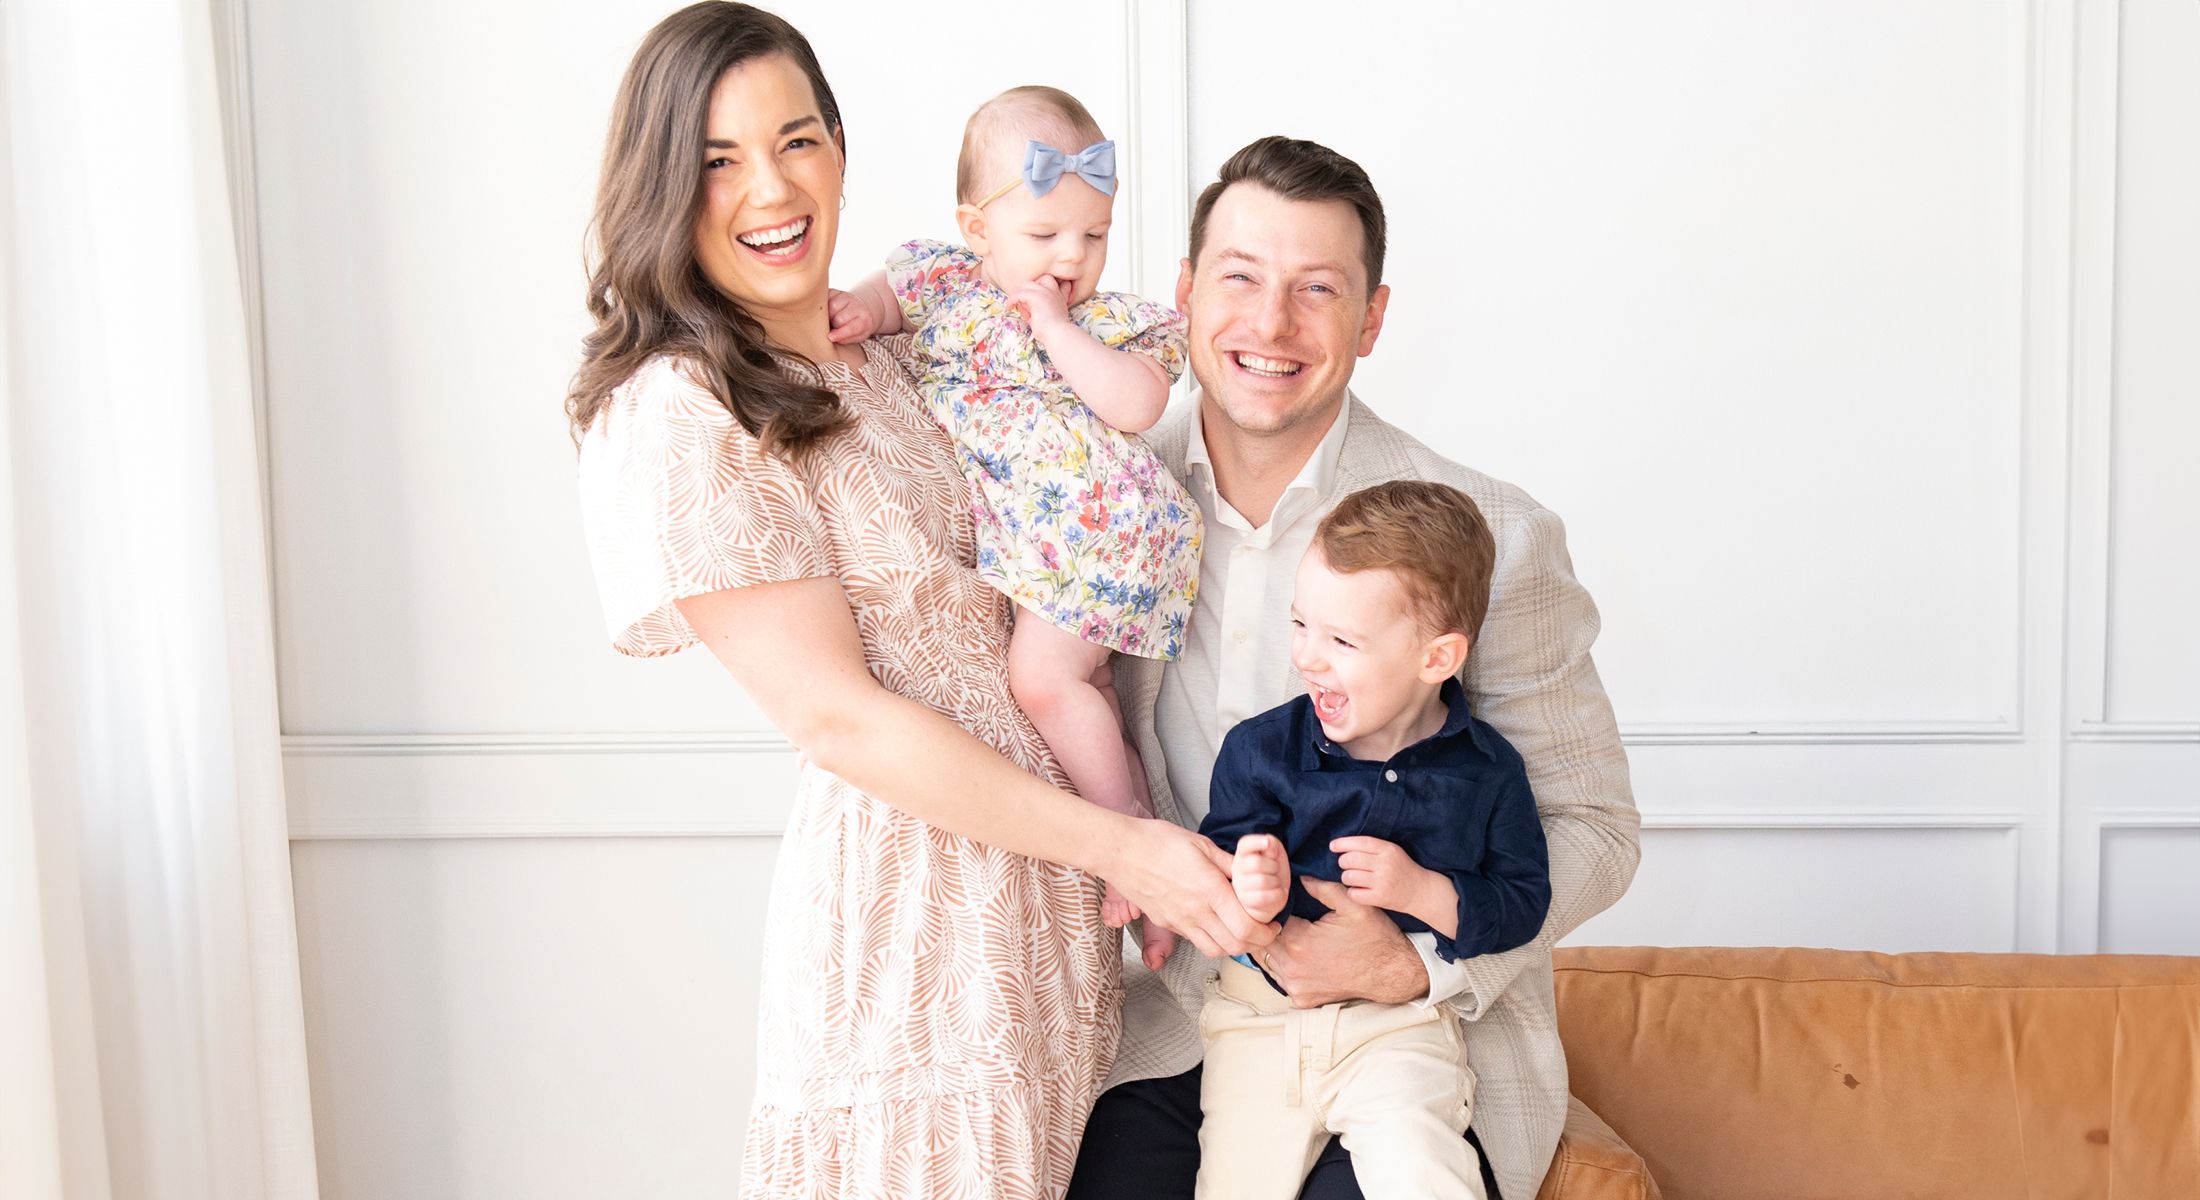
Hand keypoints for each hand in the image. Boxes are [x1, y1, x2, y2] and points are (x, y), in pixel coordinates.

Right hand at [826, 288, 877, 343]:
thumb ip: (845, 339)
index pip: (851, 327)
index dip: (840, 333)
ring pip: (831, 306)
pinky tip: (825, 309)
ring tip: (829, 319)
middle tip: (831, 327)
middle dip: (832, 324)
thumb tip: (830, 336)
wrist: (862, 309)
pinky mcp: (835, 291)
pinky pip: (825, 297)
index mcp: (863, 320)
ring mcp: (845, 297)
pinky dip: (822, 304)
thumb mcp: (857, 337)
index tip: (830, 337)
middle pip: (838, 317)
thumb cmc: (857, 327)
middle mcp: (856, 306)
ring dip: (826, 314)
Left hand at [1007, 274, 1072, 334]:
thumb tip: (1022, 305)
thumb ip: (1035, 309)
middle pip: (1041, 278)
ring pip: (1028, 284)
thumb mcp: (1044, 317)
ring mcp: (1045, 292)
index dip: (1042, 287)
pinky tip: (1009, 307)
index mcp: (1059, 296)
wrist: (1058, 334)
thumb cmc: (1052, 331)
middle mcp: (1054, 291)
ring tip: (1016, 304)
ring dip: (1021, 293)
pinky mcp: (1036, 296)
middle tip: (1025, 301)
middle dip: (1032, 288)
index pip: (1052, 282)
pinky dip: (1012, 299)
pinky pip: (1019, 293)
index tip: (1034, 298)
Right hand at [1099, 819, 1276, 960]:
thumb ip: (1231, 863)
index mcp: (1209, 890)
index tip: (1273, 924)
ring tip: (1240, 930)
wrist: (1120, 851)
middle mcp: (1195, 912)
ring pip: (1215, 950)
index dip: (1266, 932)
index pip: (1247, 928)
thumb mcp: (1203, 844)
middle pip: (1235, 946)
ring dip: (1233, 945)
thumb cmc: (1158, 841)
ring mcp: (1179, 921)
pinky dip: (1212, 939)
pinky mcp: (1167, 923)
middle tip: (1263, 931)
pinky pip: (1195, 940)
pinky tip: (1215, 922)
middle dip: (1256, 943)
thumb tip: (1254, 873)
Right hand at [1230, 833, 1289, 923]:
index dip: (1256, 842)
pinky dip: (1277, 894)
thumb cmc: (1272, 873)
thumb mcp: (1276, 855)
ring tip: (1275, 884)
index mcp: (1243, 854)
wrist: (1271, 900)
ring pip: (1262, 881)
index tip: (1267, 842)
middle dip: (1273, 866)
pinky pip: (1263, 897)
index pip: (1244, 844)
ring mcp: (1239, 887)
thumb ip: (1272, 845)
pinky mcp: (1246, 902)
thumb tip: (1268, 844)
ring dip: (1276, 882)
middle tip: (1275, 871)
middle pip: (1256, 863)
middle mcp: (1237, 869)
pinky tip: (1278, 894)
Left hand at [1262, 876, 1427, 1007]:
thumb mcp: (1352, 904)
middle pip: (1262, 943)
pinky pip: (1281, 979)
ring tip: (1289, 933)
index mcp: (1299, 942)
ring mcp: (1296, 987)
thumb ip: (1322, 887)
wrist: (1393, 973)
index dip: (1270, 910)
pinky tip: (1297, 954)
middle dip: (1268, 928)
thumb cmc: (1374, 938)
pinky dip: (1284, 966)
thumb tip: (1299, 877)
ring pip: (1268, 962)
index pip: (1266, 921)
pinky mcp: (1303, 1000)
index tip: (1280, 902)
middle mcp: (1292, 969)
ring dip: (1274, 947)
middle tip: (1281, 916)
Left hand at [1331, 835, 1446, 918]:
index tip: (1332, 846)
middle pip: (1350, 859)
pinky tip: (1359, 890)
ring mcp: (1382, 882)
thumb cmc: (1402, 869)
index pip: (1360, 842)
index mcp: (1388, 849)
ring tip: (1353, 879)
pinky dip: (1352, 892)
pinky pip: (1354, 893)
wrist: (1421, 891)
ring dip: (1346, 877)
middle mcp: (1385, 864)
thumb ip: (1372, 847)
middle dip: (1343, 862)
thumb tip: (1342, 846)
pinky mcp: (1380, 898)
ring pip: (1349, 876)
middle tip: (1347, 866)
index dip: (1343, 843)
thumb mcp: (1392, 852)